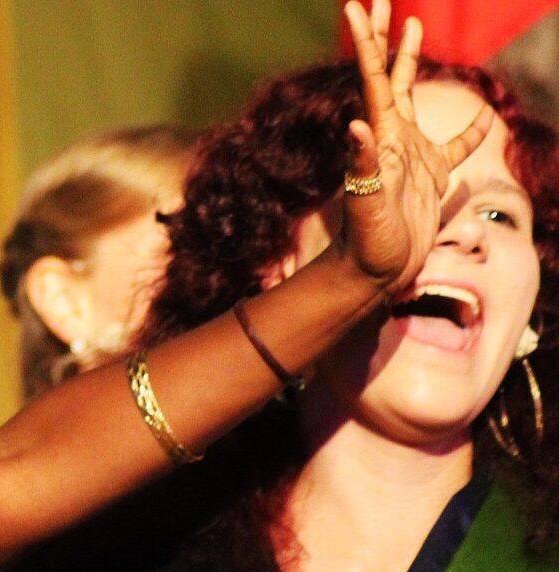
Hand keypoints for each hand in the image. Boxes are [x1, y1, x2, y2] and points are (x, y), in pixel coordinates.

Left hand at [335, 0, 493, 295]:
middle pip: (390, 75)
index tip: (356, 5)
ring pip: (414, 95)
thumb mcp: (365, 202)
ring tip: (413, 26)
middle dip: (386, 38)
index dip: (368, 42)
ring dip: (412, 61)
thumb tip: (355, 125)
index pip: (374, 78)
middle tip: (384, 1)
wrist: (373, 273)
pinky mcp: (429, 176)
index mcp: (381, 136)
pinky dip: (470, 131)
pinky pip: (454, 147)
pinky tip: (487, 117)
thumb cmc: (367, 242)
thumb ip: (362, 164)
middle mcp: (393, 136)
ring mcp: (411, 153)